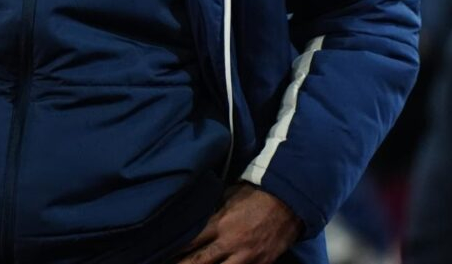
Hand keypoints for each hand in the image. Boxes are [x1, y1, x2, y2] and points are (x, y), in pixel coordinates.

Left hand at [173, 182, 302, 263]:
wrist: (290, 200)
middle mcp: (230, 243)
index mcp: (219, 223)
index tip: (160, 254)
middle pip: (198, 262)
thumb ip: (212, 211)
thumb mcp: (228, 196)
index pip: (189, 242)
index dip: (174, 251)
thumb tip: (194, 219)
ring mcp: (247, 257)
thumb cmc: (256, 193)